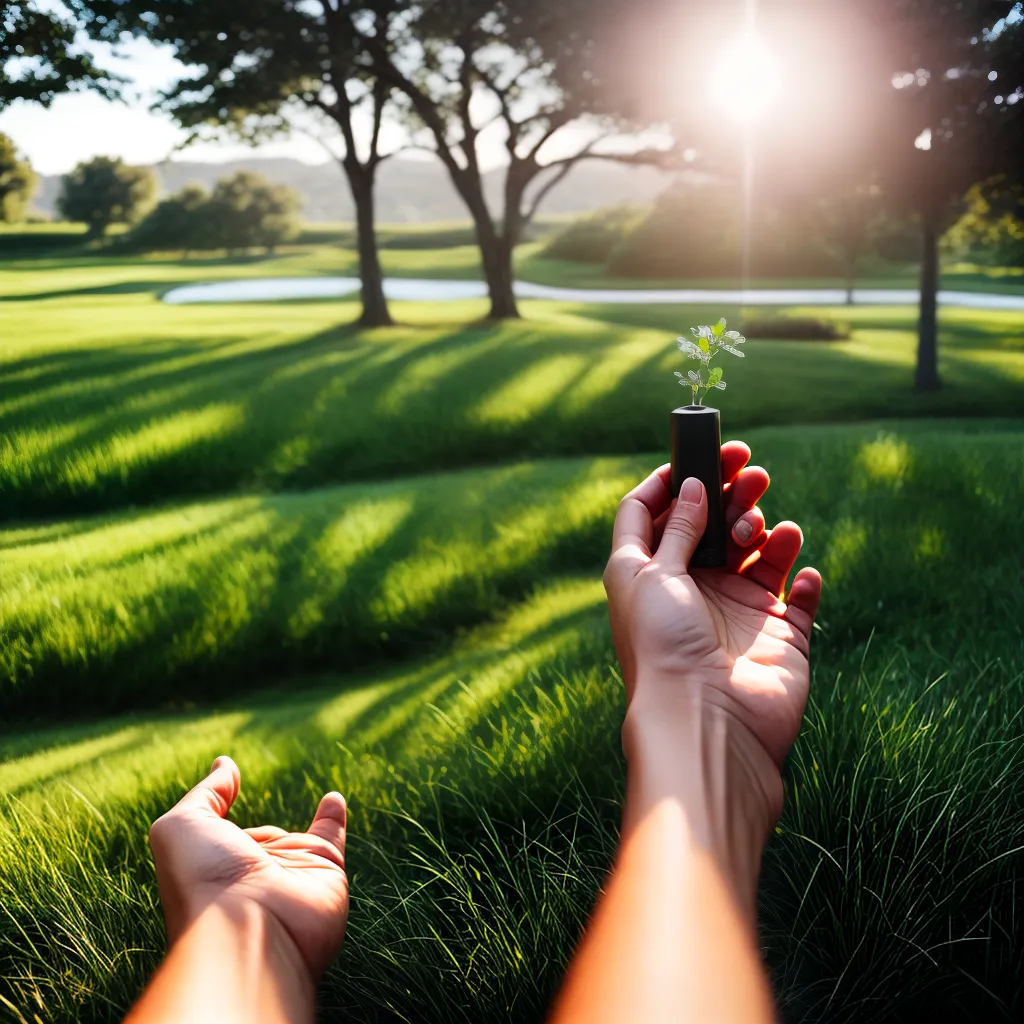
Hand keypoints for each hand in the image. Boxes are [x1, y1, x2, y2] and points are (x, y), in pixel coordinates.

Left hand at [148, 757, 348, 982]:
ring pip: (298, 838)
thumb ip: (206, 793)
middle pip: (257, 841)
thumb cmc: (205, 879)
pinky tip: (333, 798)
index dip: (217, 815)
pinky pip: (333, 836)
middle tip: (256, 820)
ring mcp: (290, 871)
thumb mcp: (182, 825)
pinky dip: (335, 816)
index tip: (226, 785)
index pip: (217, 834)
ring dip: (301, 823)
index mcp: (211, 865)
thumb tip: (225, 765)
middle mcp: (251, 871)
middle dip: (254, 833)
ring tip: (306, 806)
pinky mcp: (326, 869)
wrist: (249, 930)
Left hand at [603, 442, 821, 820]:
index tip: (696, 455)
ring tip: (763, 528)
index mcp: (650, 575)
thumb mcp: (652, 576)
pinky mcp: (781, 635)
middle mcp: (693, 590)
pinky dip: (803, 577)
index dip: (670, 482)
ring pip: (758, 551)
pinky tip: (800, 571)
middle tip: (750, 470)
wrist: (707, 721)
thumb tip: (691, 487)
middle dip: (730, 493)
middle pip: (712, 526)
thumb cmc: (664, 647)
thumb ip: (676, 529)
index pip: (650, 516)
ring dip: (763, 528)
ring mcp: (739, 613)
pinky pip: (800, 596)